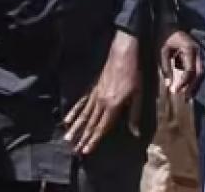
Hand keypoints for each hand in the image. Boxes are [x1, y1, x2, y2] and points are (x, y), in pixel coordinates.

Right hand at [64, 32, 140, 154]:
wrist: (122, 53)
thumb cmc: (134, 74)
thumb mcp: (138, 95)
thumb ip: (134, 115)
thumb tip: (134, 133)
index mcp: (113, 106)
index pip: (101, 128)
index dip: (93, 140)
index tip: (85, 151)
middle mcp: (101, 102)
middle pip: (90, 123)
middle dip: (82, 138)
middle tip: (73, 150)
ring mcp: (95, 95)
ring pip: (83, 115)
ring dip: (75, 127)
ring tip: (67, 137)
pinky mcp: (92, 88)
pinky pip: (81, 102)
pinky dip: (74, 111)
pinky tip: (67, 118)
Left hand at [160, 29, 203, 99]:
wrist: (169, 21)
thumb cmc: (164, 35)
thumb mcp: (162, 51)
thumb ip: (166, 67)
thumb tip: (168, 84)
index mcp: (190, 49)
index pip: (190, 70)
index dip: (183, 83)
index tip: (175, 91)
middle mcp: (198, 52)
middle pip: (200, 73)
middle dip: (193, 87)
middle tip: (185, 98)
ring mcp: (199, 53)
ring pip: (200, 72)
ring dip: (194, 84)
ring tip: (186, 96)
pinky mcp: (196, 54)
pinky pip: (197, 69)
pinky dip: (193, 78)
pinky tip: (187, 86)